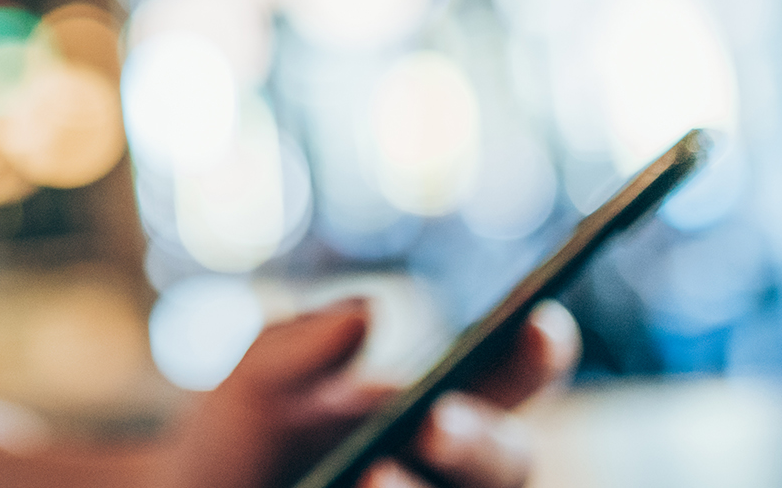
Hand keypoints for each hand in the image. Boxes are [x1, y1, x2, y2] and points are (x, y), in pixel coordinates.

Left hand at [163, 299, 580, 487]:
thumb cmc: (241, 446)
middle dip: (477, 441)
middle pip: (507, 462)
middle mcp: (452, 475)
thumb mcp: (252, 390)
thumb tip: (366, 311)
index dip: (537, 353)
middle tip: (435, 422)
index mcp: (436, 408)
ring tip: (377, 474)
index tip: (541, 321)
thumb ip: (296, 346)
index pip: (508, 377)